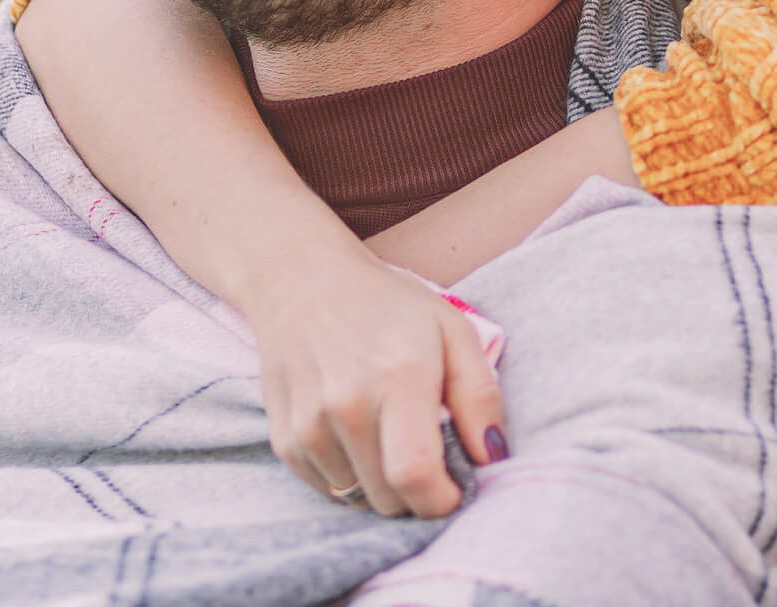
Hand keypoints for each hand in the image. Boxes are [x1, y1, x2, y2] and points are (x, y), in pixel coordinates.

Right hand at [240, 239, 506, 518]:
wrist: (300, 277)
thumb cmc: (386, 303)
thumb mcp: (450, 330)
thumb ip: (480, 396)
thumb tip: (492, 459)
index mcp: (397, 377)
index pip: (416, 476)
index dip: (442, 500)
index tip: (453, 489)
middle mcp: (346, 405)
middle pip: (389, 499)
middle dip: (416, 493)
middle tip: (423, 454)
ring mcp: (308, 424)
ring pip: (357, 498)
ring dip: (379, 482)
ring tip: (384, 433)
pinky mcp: (283, 437)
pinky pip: (326, 488)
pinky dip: (347, 474)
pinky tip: (352, 431)